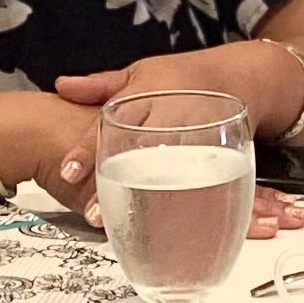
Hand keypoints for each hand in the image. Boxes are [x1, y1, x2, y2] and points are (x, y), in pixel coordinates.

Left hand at [50, 53, 303, 240]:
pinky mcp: (223, 155)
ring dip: (150, 201)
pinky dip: (187, 205)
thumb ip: (100, 86)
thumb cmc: (184, 78)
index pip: (112, 123)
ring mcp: (199, 135)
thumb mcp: (139, 74)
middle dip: (117, 184)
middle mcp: (172, 114)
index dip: (88, 149)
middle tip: (92, 213)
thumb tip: (61, 86)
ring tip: (128, 227)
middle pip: (139, 153)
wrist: (242, 76)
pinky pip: (205, 183)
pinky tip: (172, 228)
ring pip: (171, 172)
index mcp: (147, 94)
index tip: (67, 172)